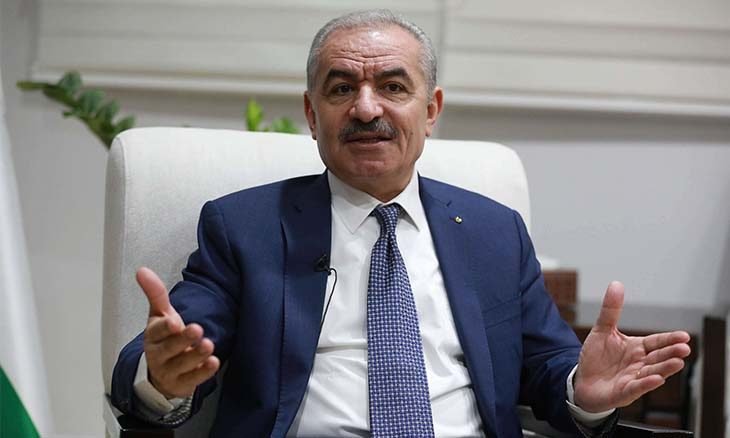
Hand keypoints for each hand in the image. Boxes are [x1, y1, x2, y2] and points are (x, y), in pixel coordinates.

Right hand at [138, 267, 219, 398]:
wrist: (160, 373)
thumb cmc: (164, 338)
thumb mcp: (159, 315)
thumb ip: (155, 294)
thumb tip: (142, 270)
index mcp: (153, 336)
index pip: (156, 331)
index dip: (165, 327)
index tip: (174, 321)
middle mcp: (158, 354)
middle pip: (169, 348)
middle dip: (183, 339)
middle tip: (197, 329)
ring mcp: (169, 371)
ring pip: (182, 365)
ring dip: (195, 355)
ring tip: (209, 345)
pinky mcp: (182, 384)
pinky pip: (192, 380)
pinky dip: (203, 372)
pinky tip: (213, 363)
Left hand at [573, 281, 690, 412]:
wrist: (582, 382)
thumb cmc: (596, 358)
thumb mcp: (602, 330)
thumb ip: (611, 310)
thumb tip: (616, 284)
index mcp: (637, 348)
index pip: (657, 342)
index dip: (669, 339)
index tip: (684, 336)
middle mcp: (639, 363)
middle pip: (659, 357)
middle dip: (672, 353)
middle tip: (685, 348)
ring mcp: (634, 379)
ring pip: (652, 373)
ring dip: (665, 368)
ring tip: (678, 362)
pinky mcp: (624, 392)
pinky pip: (637, 388)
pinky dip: (646, 384)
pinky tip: (656, 379)